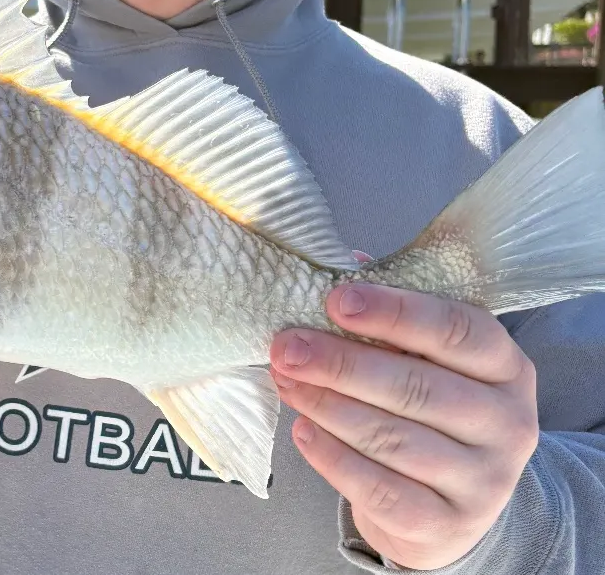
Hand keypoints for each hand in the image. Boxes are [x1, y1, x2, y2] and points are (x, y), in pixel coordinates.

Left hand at [269, 283, 538, 570]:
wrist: (451, 499)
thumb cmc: (429, 402)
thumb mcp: (428, 354)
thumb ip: (391, 312)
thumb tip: (340, 265)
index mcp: (506, 366)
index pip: (457, 329)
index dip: (394, 312)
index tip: (335, 301)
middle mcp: (508, 424)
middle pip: (418, 387)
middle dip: (341, 363)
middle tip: (286, 345)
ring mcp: (484, 482)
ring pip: (394, 439)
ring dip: (327, 405)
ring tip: (284, 379)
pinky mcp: (449, 527)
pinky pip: (382, 490)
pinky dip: (334, 458)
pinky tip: (302, 430)